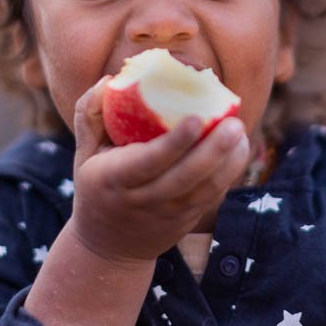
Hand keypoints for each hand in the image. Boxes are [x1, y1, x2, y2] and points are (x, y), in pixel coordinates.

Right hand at [67, 76, 251, 264]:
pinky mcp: (186, 220)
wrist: (108, 246)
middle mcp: (143, 199)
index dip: (174, 143)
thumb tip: (111, 78)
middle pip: (184, 178)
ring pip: (204, 191)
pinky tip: (240, 149)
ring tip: (241, 133)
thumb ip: (89, 112)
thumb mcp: (84, 152)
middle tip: (234, 122)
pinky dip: (228, 175)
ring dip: (228, 163)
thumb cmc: (97, 184)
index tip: (196, 118)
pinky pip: (211, 198)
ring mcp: (168, 213)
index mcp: (115, 179)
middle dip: (213, 151)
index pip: (148, 162)